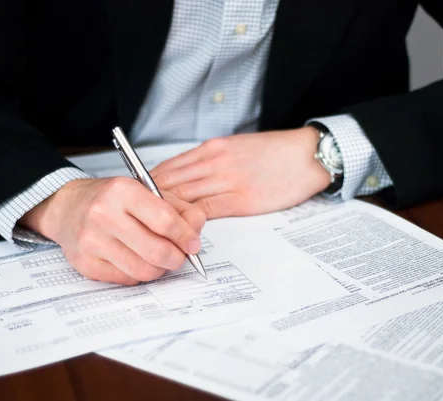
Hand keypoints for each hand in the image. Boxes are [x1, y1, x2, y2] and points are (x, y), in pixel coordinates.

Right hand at [19, 177, 205, 284]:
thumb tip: (196, 231)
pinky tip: (135, 259)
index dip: (186, 236)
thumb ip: (178, 209)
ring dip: (159, 269)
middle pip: (157, 251)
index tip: (192, 243)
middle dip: (176, 258)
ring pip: (143, 270)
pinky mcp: (85, 264)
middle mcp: (104, 214)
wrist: (67, 207)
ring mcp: (92, 241)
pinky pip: (126, 279)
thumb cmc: (111, 200)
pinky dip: (138, 273)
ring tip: (158, 258)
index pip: (166, 221)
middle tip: (179, 256)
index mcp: (123, 191)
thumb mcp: (146, 192)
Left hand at [151, 127, 330, 218]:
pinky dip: (189, 222)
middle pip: (170, 183)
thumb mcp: (236, 148)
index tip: (138, 199)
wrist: (306, 155)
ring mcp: (227, 180)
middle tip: (136, 219)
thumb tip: (187, 177)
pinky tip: (179, 232)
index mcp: (212, 149)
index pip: (169, 168)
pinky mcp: (241, 199)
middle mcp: (214, 162)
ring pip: (183, 198)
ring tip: (152, 230)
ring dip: (166, 215)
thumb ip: (210, 161)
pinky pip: (205, 211)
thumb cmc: (274, 153)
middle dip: (150, 203)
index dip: (149, 185)